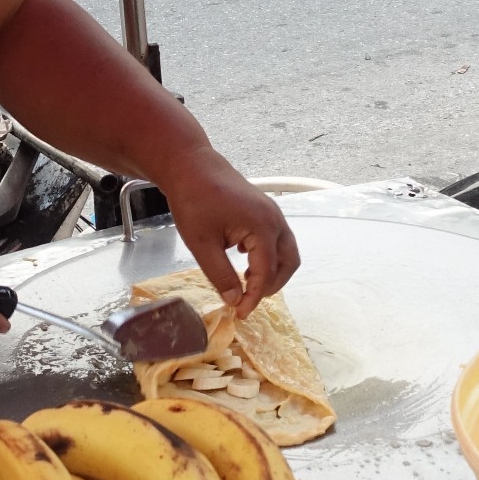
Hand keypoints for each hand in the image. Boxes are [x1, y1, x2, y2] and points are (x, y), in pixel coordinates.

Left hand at [160, 149, 300, 317]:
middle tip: (248, 300)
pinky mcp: (264, 209)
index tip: (241, 313)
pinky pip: (276, 239)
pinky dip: (267, 256)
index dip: (255, 297)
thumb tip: (234, 300)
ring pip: (286, 251)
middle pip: (288, 262)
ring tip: (247, 282)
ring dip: (272, 270)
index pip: (267, 272)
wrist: (190, 166)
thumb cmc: (194, 200)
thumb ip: (220, 275)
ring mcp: (272, 212)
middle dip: (272, 285)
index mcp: (262, 227)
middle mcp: (274, 219)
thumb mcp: (202, 244)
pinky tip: (243, 260)